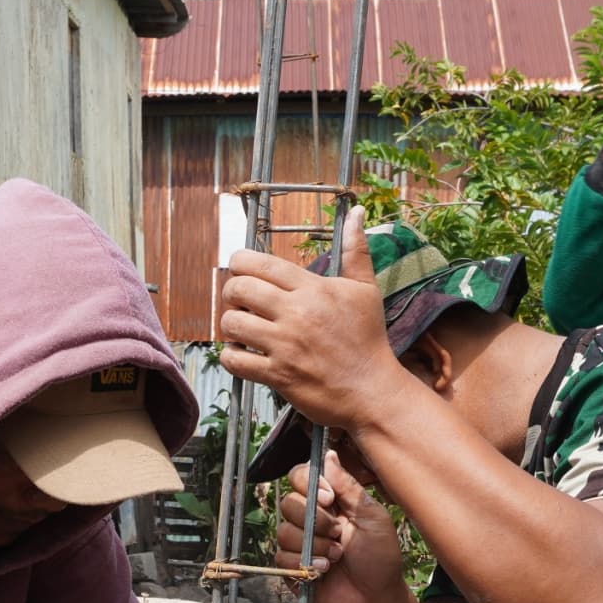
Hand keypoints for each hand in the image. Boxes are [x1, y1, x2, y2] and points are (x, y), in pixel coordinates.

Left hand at [217, 212, 411, 436]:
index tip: (241, 270)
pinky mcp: (278, 375)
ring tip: (241, 328)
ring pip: (233, 324)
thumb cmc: (368, 339)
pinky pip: (236, 361)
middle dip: (232, 292)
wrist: (372, 390)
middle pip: (239, 289)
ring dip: (230, 324)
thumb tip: (357, 213)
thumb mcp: (365, 289)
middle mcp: (296, 314)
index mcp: (313, 289)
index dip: (240, 262)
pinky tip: (241, 354)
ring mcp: (285, 346)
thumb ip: (356, 250)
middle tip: (239, 300)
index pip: (260, 264)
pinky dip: (231, 357)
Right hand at [277, 454, 405, 602]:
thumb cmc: (381, 557)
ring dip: (314, 545)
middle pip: (287, 502)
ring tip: (337, 556)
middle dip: (314, 519)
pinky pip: (281, 557)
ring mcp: (299, 543)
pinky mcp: (292, 567)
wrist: (376, 598)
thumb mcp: (372, 517)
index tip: (329, 499)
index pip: (300, 477)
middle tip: (339, 533)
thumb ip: (349, 487)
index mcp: (328, 501)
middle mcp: (309, 519)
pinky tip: (325, 570)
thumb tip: (329, 455)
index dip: (308, 484)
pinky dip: (305, 563)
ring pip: (284, 531)